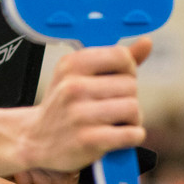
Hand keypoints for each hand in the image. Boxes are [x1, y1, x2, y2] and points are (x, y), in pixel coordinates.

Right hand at [24, 37, 150, 173]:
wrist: (36, 140)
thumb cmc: (66, 106)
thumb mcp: (79, 76)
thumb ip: (114, 60)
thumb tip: (146, 43)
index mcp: (70, 65)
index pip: (120, 56)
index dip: (126, 69)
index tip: (115, 80)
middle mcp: (72, 87)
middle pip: (130, 85)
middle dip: (127, 98)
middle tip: (107, 107)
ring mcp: (79, 114)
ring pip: (133, 109)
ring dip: (130, 120)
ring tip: (111, 122)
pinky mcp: (88, 140)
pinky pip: (133, 133)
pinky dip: (131, 137)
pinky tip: (115, 137)